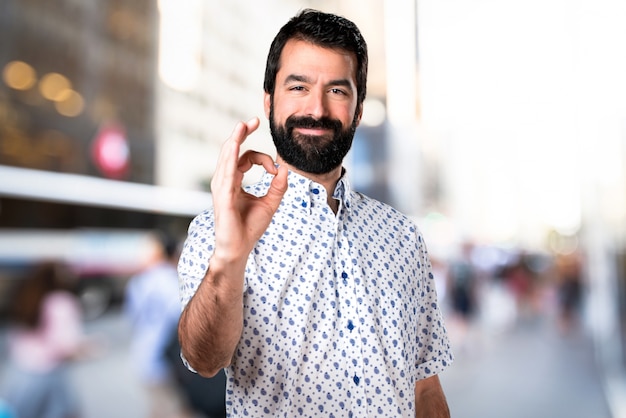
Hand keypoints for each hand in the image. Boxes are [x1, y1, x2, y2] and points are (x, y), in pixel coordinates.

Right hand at [210, 117, 287, 263]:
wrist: (238, 249)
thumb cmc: (250, 227)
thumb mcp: (270, 203)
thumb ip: (278, 186)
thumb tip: (285, 169)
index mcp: (234, 181)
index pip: (245, 158)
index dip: (263, 159)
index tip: (275, 169)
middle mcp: (225, 181)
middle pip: (232, 150)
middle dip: (242, 133)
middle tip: (254, 120)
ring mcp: (221, 187)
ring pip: (227, 157)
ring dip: (235, 139)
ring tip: (242, 126)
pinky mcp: (222, 195)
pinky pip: (226, 172)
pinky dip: (231, 157)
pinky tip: (235, 145)